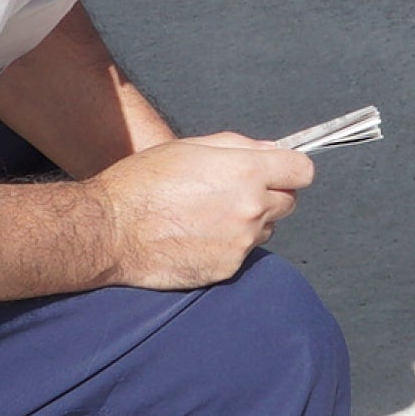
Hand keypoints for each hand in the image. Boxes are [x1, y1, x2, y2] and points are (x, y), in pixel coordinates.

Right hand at [86, 132, 314, 289]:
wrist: (112, 230)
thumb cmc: (143, 184)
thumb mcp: (190, 147)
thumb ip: (239, 147)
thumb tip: (270, 151)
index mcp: (246, 172)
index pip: (302, 171)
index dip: (290, 168)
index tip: (281, 171)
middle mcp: (251, 208)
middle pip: (288, 202)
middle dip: (269, 194)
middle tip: (233, 191)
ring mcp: (241, 242)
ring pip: (266, 229)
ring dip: (249, 221)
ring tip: (209, 215)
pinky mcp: (227, 268)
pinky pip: (243, 253)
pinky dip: (229, 245)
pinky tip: (198, 236)